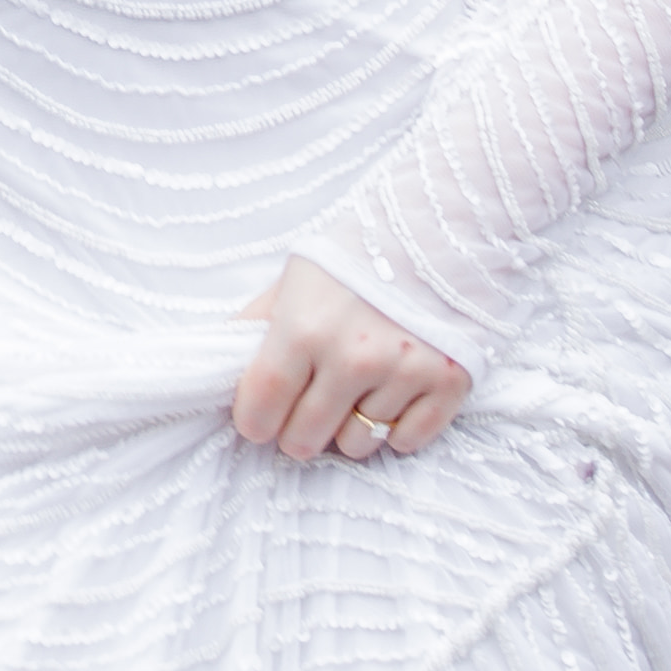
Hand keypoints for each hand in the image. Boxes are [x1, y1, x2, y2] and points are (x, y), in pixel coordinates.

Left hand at [231, 256, 467, 466]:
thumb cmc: (358, 252)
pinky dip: (397, 429)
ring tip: (356, 393)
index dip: (254, 422)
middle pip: (304, 439)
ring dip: (350, 429)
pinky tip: (393, 397)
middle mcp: (354, 357)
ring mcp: (405, 372)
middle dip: (298, 430)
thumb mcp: (295, 278)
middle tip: (307, 408)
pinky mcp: (449, 383)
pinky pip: (408, 442)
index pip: (261, 408)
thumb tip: (222, 364)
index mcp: (305, 327)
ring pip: (357, 445)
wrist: (441, 225)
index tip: (259, 419)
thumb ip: (257, 325)